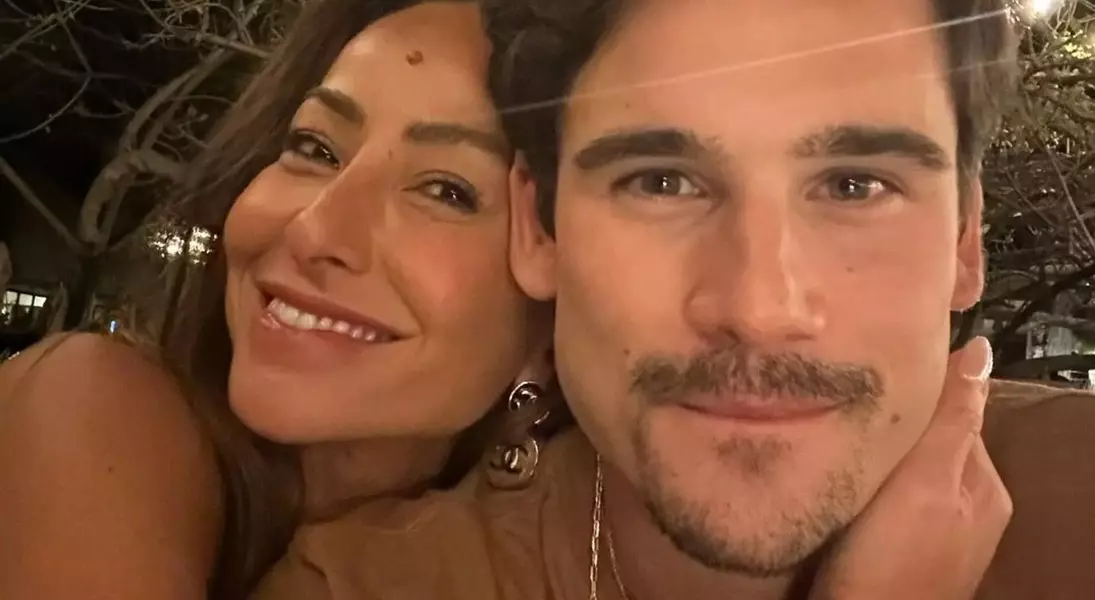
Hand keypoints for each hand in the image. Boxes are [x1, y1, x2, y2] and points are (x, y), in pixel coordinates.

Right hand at [809, 336, 1011, 599]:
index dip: (917, 386)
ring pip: (906, 469)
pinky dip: (869, 483)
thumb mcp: (924, 480)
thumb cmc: (890, 561)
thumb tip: (979, 349)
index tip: (874, 365)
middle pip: (930, 440)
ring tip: (839, 435)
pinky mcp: (902, 550)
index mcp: (984, 484)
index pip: (955, 410)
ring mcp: (935, 532)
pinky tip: (845, 482)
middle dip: (895, 420)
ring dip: (878, 452)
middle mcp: (969, 507)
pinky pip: (890, 499)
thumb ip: (951, 418)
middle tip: (846, 402)